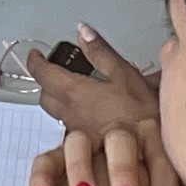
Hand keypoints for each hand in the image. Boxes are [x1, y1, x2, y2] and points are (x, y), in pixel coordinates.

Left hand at [27, 24, 159, 139]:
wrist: (150, 153)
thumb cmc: (140, 115)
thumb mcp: (124, 74)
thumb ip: (100, 52)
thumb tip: (84, 31)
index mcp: (74, 92)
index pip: (42, 74)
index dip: (35, 61)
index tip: (35, 55)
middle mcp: (70, 114)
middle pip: (46, 96)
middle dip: (47, 82)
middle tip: (56, 71)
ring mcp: (77, 132)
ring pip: (58, 114)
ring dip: (61, 101)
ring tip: (77, 92)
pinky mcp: (87, 147)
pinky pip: (73, 128)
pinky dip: (76, 117)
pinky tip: (93, 115)